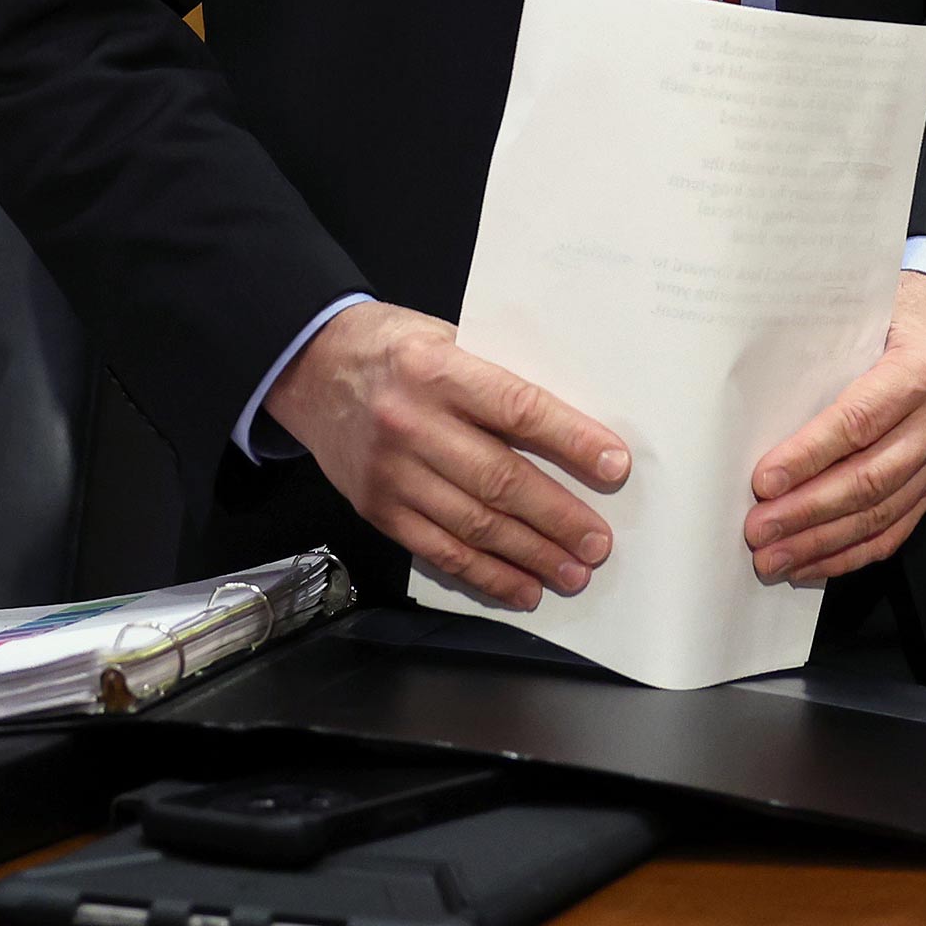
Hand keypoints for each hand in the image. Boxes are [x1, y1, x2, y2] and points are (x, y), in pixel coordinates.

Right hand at [262, 302, 628, 610]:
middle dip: (557, 517)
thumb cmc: (393, 348)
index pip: (518, 409)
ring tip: (572, 572)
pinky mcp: (377, 508)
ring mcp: (391, 472)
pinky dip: (485, 575)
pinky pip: (438, 550)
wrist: (311, 368)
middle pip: (499, 479)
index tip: (613, 466)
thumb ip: (497, 379)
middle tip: (598, 543)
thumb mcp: (447, 338)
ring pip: (473, 524)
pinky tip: (520, 587)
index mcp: (438, 369)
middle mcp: (411, 423)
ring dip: (530, 555)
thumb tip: (573, 430)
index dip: (571, 441)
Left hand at [742, 272, 925, 587]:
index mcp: (921, 369)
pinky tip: (810, 563)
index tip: (764, 482)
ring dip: (822, 541)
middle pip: (869, 477)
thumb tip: (750, 410)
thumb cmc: (886, 322)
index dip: (809, 455)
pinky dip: (849, 554)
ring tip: (773, 558)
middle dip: (807, 510)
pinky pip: (895, 531)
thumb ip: (821, 357)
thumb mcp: (859, 320)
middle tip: (758, 531)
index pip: (859, 421)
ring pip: (880, 513)